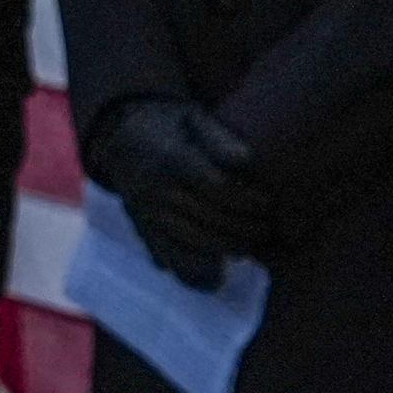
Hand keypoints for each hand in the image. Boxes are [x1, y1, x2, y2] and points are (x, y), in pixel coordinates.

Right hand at [90, 98, 270, 289]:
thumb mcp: (193, 117)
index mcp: (169, 158)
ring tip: (251, 247)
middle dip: (244, 228)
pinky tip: (217, 275)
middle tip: (270, 229)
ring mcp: (144, 212)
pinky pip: (167, 256)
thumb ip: (220, 139)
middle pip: (208, 217)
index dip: (248, 201)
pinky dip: (193, 269)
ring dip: (226, 248)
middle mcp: (153, 188)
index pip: (217, 187)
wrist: (122, 138)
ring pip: (191, 240)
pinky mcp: (140, 228)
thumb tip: (247, 163)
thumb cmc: (171, 126)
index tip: (269, 204)